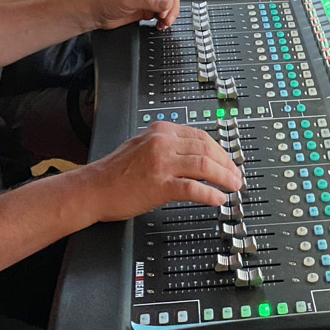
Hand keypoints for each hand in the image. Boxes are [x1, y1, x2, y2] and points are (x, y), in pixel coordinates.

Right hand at [85, 122, 242, 220]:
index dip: (219, 150)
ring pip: (204, 165)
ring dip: (224, 176)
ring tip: (233, 186)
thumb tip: (195, 154)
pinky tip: (218, 199)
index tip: (229, 161)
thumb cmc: (115, 172)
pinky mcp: (159, 185)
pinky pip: (193, 188)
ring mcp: (161, 163)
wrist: (93, 188)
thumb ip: (167, 145)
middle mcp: (163, 143)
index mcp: (161, 131)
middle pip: (206, 148)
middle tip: (236, 175)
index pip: (200, 136)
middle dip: (226, 163)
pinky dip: (210, 193)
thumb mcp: (143, 146)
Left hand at [90, 0, 179, 30]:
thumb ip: (149, 2)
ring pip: (168, 6)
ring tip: (163, 24)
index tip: (165, 11)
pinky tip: (159, 25)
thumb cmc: (106, 0)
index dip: (168, 0)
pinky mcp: (147, 9)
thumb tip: (166, 4)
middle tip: (167, 20)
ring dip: (169, 16)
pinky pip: (162, 14)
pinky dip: (163, 20)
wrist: (96, 13)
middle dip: (171, 9)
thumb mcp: (128, 0)